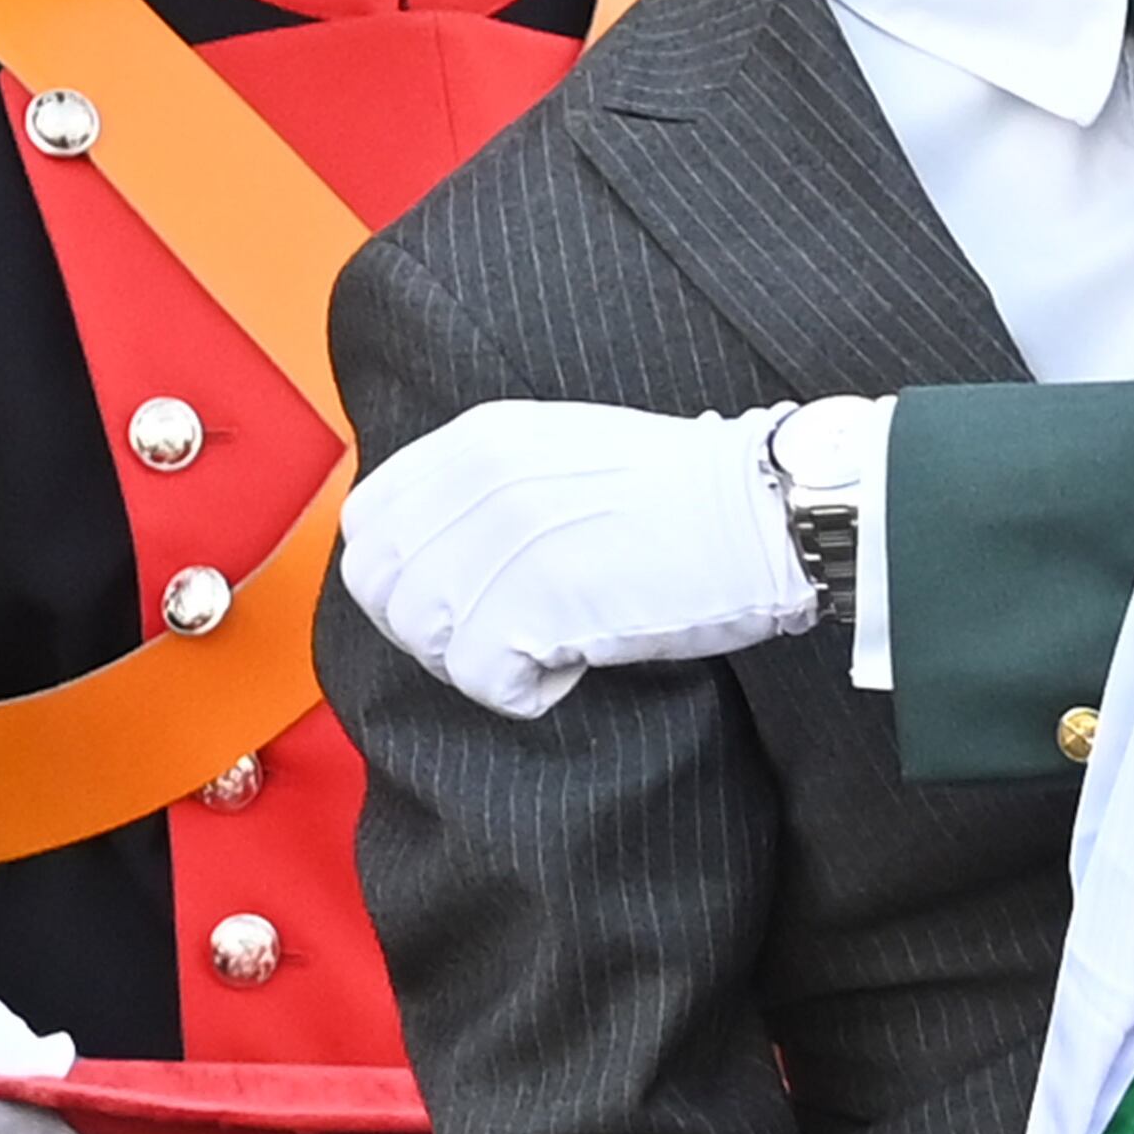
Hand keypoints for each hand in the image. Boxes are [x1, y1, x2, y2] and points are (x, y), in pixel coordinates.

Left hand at [337, 398, 810, 715]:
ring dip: (476, 661)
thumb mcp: (560, 453)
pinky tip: (569, 667)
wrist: (765, 512)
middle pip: (380, 587)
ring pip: (422, 636)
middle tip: (502, 636)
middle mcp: (481, 480)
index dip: (400, 578)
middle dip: (432, 630)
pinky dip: (520, 693)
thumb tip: (428, 556)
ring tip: (543, 647)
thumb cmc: (683, 497)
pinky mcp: (540, 599)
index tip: (458, 599)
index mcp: (479, 440)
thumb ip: (483, 488)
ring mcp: (508, 537)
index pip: (368, 523)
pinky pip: (477, 678)